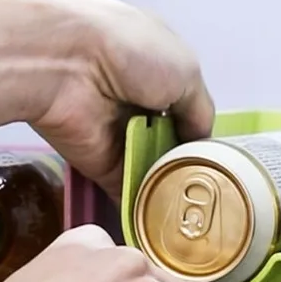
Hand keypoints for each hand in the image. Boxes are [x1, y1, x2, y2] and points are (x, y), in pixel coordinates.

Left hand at [2, 0, 214, 197]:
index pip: (188, 113)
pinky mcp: (103, 168)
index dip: (200, 135)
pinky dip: (146, 211)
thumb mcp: (186, 70)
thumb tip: (200, 142)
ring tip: (194, 212)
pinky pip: (131, 195)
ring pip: (155, 175)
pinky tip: (168, 227)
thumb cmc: (131, 53)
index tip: (215, 160)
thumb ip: (199, 111)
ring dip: (172, 193)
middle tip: (207, 191)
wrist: (66, 66)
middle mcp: (139, 106)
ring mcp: (121, 140)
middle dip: (188, 169)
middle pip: (172, 148)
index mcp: (160, 73)